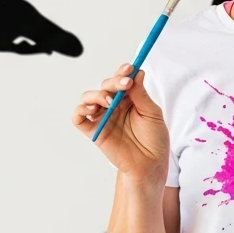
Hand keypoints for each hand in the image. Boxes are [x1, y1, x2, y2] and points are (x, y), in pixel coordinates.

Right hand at [73, 63, 171, 180]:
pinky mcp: (94, 131)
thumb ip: (141, 94)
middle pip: (105, 86)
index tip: (129, 68)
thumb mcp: (152, 113)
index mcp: (128, 99)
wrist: (150, 164)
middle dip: (113, 82)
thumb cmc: (154, 140)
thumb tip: (137, 73)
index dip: (123, 72)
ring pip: (89, 98)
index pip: (121, 80)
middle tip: (125, 85)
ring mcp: (103, 118)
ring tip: (109, 101)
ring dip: (97, 94)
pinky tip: (92, 110)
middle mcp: (114, 106)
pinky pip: (79, 118)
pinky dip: (81, 110)